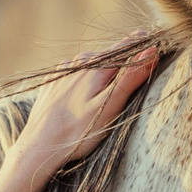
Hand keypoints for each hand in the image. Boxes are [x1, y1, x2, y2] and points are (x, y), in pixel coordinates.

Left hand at [0, 40, 159, 191]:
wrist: (37, 147)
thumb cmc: (77, 132)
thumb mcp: (109, 107)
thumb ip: (130, 79)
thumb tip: (151, 51)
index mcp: (96, 67)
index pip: (127, 46)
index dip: (142, 45)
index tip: (155, 44)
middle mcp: (79, 63)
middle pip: (109, 55)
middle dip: (123, 59)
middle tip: (136, 70)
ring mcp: (62, 72)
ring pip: (90, 64)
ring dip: (102, 69)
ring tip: (108, 86)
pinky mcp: (51, 83)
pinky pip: (73, 73)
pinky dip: (83, 78)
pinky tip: (83, 93)